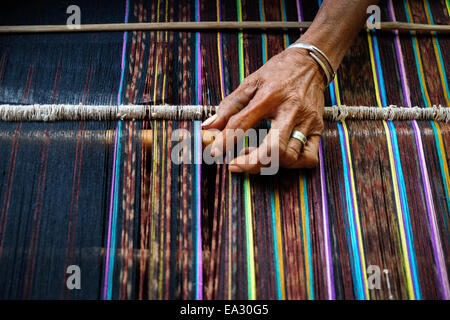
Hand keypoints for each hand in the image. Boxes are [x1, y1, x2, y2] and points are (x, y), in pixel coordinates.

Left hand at [202, 46, 325, 173]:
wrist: (310, 63)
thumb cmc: (278, 73)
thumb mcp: (250, 83)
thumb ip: (229, 106)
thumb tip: (209, 127)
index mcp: (269, 96)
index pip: (242, 123)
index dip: (225, 141)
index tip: (214, 152)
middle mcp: (291, 110)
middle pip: (273, 149)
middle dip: (251, 163)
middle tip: (235, 164)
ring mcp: (307, 122)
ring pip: (290, 157)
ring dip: (268, 164)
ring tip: (254, 156)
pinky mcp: (318, 129)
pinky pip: (308, 158)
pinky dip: (292, 165)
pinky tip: (279, 159)